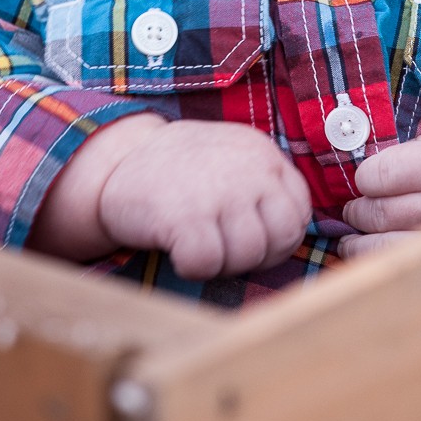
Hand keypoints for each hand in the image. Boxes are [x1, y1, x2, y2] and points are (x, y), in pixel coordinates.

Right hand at [98, 119, 312, 279]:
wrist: (120, 158)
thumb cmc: (182, 168)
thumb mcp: (234, 159)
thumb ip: (265, 186)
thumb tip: (294, 234)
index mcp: (263, 153)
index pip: (299, 211)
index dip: (278, 236)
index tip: (252, 237)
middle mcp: (248, 168)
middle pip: (283, 236)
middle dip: (258, 255)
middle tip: (225, 247)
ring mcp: (219, 191)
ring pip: (249, 254)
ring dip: (224, 263)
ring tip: (201, 244)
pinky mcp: (185, 216)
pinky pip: (208, 264)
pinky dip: (192, 267)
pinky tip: (179, 249)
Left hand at [338, 126, 420, 258]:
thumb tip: (388, 164)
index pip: (381, 174)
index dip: (365, 177)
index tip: (367, 181)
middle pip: (376, 212)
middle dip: (357, 212)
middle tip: (354, 212)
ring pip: (382, 248)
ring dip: (359, 244)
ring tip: (354, 240)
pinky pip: (404, 273)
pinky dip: (380, 269)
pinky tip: (374, 262)